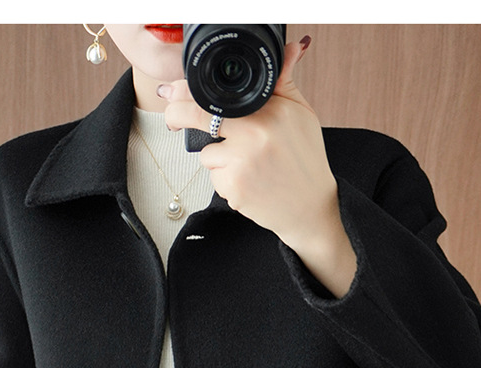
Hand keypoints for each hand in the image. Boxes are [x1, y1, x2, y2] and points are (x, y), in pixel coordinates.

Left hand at [159, 38, 356, 297]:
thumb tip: (289, 48)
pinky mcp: (233, 188)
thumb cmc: (305, 159)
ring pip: (206, 153)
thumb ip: (284, 81)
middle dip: (176, 114)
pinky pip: (214, 176)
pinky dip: (225, 178)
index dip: (187, 91)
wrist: (310, 206)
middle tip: (171, 115)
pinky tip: (247, 180)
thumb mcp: (300, 114)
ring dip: (217, 156)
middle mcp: (253, 135)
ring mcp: (241, 163)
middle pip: (196, 117)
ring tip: (247, 162)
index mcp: (269, 111)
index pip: (217, 94)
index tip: (172, 91)